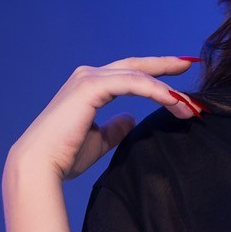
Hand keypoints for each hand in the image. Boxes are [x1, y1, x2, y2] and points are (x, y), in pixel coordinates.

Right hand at [4, 54, 203, 184]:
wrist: (41, 165)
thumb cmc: (65, 156)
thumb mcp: (99, 141)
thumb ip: (115, 128)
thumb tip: (131, 119)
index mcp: (90, 86)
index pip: (129, 75)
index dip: (155, 74)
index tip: (179, 79)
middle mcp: (89, 76)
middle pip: (136, 67)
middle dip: (165, 67)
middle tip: (190, 66)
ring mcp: (89, 78)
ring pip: (138, 75)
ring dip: (167, 89)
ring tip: (190, 106)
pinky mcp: (91, 87)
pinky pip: (132, 83)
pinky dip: (154, 91)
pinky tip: (172, 101)